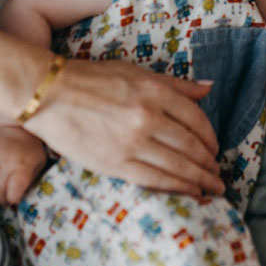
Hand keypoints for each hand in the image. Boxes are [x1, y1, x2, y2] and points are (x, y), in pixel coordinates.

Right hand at [0, 124, 48, 204]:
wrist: (16, 126)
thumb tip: (20, 201)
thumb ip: (31, 182)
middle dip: (1, 201)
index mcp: (23, 166)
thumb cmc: (30, 149)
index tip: (14, 199)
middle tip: (4, 201)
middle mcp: (7, 162)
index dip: (13, 200)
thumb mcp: (38, 165)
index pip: (13, 193)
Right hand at [25, 58, 223, 196]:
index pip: (196, 119)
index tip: (214, 148)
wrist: (47, 93)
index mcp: (154, 92)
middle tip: (218, 174)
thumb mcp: (133, 71)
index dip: (210, 137)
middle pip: (192, 146)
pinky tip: (191, 193)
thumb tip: (208, 88)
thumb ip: (173, 84)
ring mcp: (133, 143)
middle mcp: (149, 118)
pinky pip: (156, 180)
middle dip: (209, 163)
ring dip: (201, 179)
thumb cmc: (88, 78)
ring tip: (212, 188)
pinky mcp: (116, 163)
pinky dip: (179, 188)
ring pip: (179, 167)